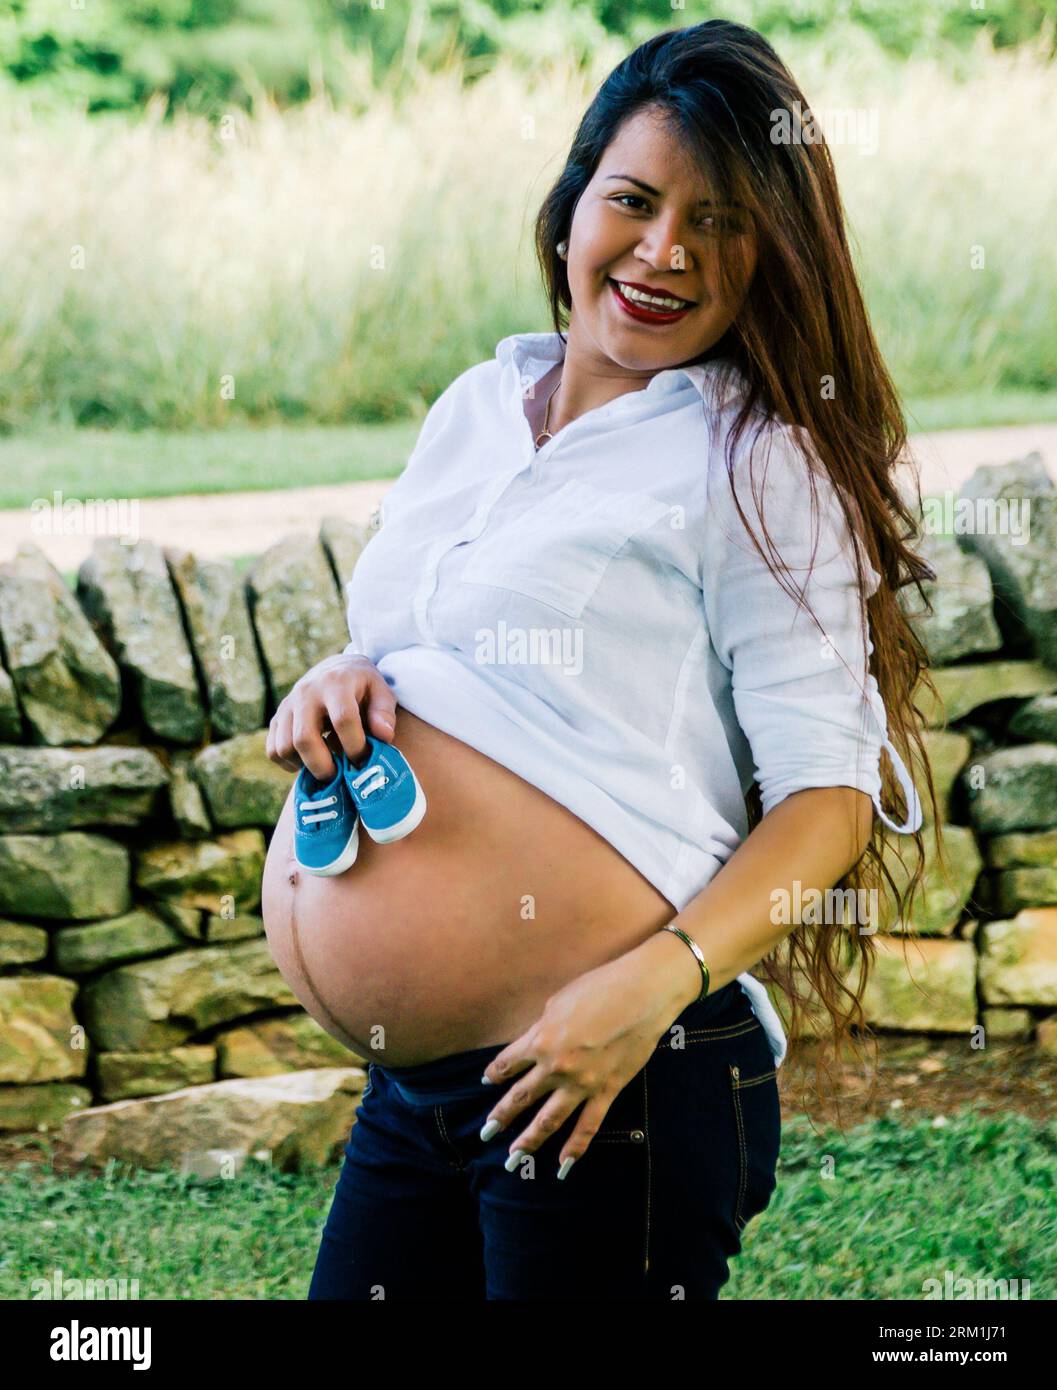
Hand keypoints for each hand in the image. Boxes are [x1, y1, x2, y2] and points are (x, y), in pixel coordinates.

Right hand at [265, 652, 396, 778]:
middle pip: (305, 738)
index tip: (364, 760)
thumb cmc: (364, 688)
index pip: (343, 719)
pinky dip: (288, 764)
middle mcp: (306, 692)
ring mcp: (288, 705)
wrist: (336, 669)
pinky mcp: (277, 718)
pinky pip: (273, 750)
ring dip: (305, 766)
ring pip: (284, 747)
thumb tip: (383, 736)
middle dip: (323, 766)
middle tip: (340, 777)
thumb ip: (384, 713)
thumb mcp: (381, 692)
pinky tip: (309, 763)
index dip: (355, 746)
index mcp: (336, 683)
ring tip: (326, 769)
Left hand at [478, 944, 691, 1178]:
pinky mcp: (606, 1091)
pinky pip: (587, 1126)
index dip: (494, 1074)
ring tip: (513, 1159)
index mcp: (539, 1039)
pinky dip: (574, 1148)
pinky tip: (562, 1165)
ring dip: (529, 1141)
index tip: (486, 1082)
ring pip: (548, 1121)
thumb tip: (534, 1043)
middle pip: (521, 1097)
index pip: (507, 1064)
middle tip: (485, 1133)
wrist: (642, 995)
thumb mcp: (558, 1002)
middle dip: (500, 1117)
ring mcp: (581, 1084)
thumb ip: (542, 1028)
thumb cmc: (599, 988)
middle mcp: (555, 1067)